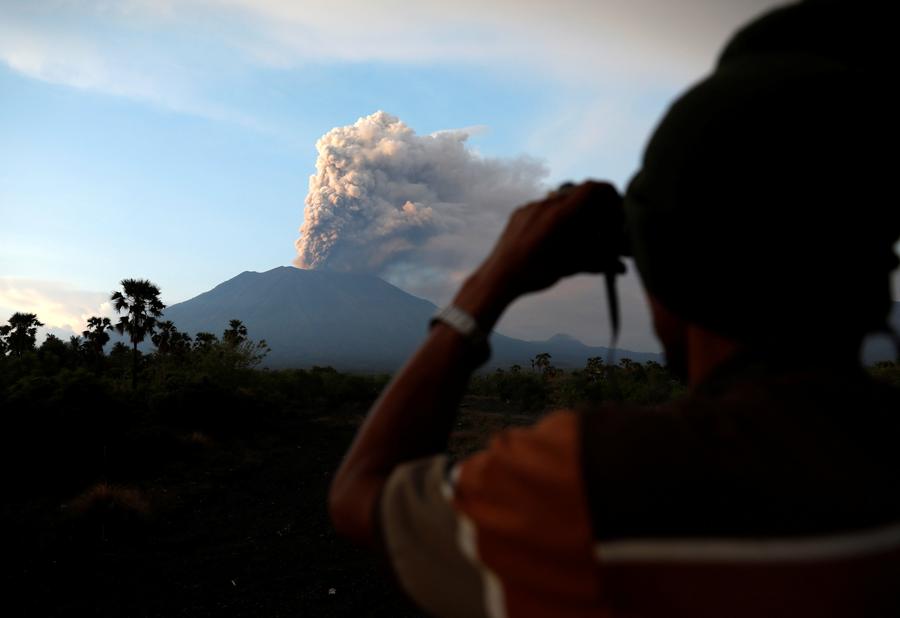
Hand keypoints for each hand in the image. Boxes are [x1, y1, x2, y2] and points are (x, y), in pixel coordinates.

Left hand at [453, 180, 624, 329]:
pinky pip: (543, 206)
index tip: (615, 206)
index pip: (591, 188)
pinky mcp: (519, 212)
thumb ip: (598, 262)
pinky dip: (555, 216)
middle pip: (577, 194)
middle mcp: (545, 205)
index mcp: (559, 215)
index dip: (608, 193)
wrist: (498, 277)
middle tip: (598, 223)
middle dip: (592, 206)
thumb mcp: (569, 268)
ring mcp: (530, 206)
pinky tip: (553, 236)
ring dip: (573, 211)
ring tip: (575, 233)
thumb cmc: (535, 274)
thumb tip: (621, 267)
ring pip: (560, 200)